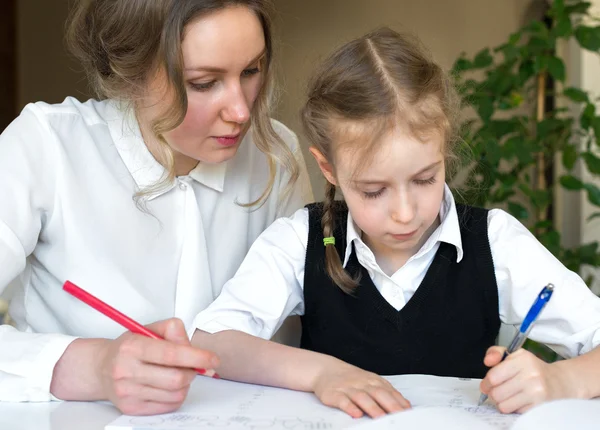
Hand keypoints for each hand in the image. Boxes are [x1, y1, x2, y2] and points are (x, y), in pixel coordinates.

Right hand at [97, 318, 218, 414]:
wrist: (101, 368)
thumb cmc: (130, 347)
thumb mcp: (149, 329)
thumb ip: (174, 331)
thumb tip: (195, 348)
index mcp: (132, 347)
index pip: (171, 354)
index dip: (197, 357)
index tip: (213, 359)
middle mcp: (126, 371)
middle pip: (176, 378)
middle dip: (192, 371)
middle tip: (191, 365)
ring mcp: (127, 392)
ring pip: (175, 393)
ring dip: (185, 384)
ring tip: (177, 373)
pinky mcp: (131, 408)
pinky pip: (168, 405)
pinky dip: (176, 395)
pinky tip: (168, 385)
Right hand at [313, 361, 410, 417]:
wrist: (325, 370)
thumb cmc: (351, 379)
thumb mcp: (370, 382)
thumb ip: (387, 393)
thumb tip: (406, 405)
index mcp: (373, 380)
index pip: (389, 391)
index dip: (399, 402)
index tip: (409, 414)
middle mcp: (362, 383)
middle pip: (378, 393)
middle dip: (390, 405)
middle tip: (399, 417)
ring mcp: (348, 388)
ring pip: (362, 397)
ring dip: (372, 408)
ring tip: (381, 418)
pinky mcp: (333, 394)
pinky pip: (342, 400)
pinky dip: (349, 407)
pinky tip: (356, 414)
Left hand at [480, 346, 576, 413]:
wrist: (559, 382)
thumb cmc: (532, 368)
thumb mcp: (515, 355)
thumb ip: (495, 353)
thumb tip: (487, 361)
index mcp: (523, 359)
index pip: (493, 377)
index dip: (486, 382)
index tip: (488, 384)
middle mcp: (531, 375)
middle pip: (496, 393)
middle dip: (493, 394)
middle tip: (498, 391)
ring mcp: (537, 392)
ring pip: (503, 405)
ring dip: (503, 402)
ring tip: (509, 396)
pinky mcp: (541, 406)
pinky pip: (515, 412)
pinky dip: (515, 408)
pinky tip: (521, 400)